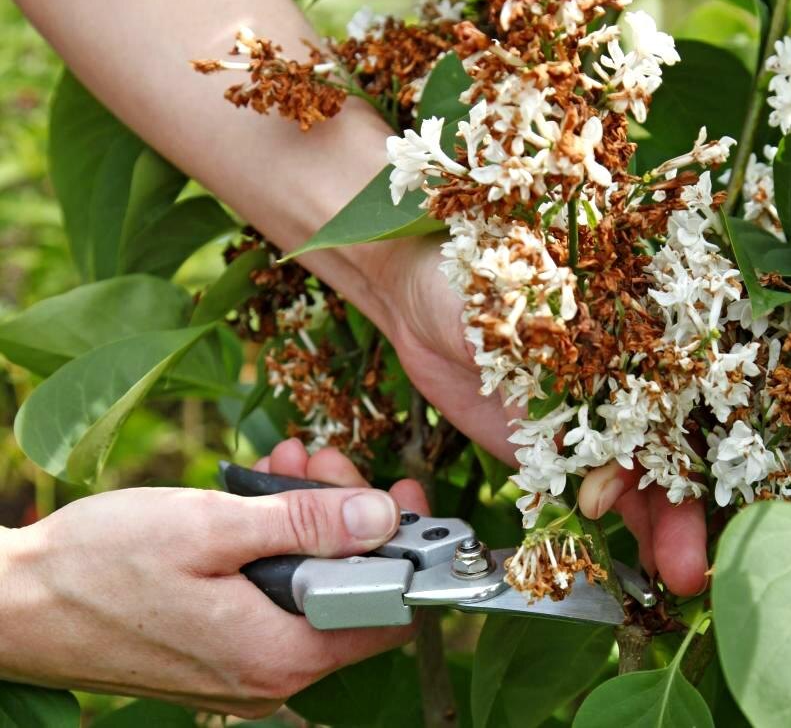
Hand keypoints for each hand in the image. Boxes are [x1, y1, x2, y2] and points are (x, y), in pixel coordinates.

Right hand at [0, 441, 427, 717]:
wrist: (18, 604)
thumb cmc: (103, 564)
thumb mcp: (214, 527)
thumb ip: (306, 525)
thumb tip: (382, 516)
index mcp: (279, 654)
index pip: (384, 611)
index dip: (403, 548)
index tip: (400, 492)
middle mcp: (270, 673)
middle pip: (348, 591)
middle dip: (347, 517)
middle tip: (323, 464)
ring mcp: (243, 666)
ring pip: (310, 587)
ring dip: (308, 521)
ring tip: (284, 468)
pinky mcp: (220, 649)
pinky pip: (272, 595)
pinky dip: (276, 545)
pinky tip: (259, 498)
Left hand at [376, 236, 708, 595]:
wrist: (418, 301)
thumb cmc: (475, 286)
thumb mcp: (525, 329)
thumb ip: (567, 393)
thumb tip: (604, 483)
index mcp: (630, 333)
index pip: (682, 397)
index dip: (694, 449)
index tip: (701, 495)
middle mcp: (621, 379)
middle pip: (667, 448)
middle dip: (682, 509)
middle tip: (688, 568)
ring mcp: (588, 418)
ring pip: (636, 479)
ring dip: (657, 529)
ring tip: (674, 577)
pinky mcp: (551, 449)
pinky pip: (587, 491)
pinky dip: (609, 526)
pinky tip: (631, 562)